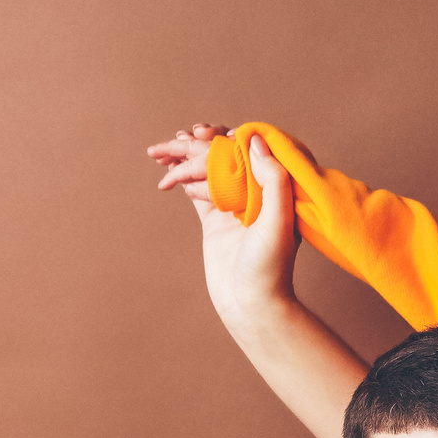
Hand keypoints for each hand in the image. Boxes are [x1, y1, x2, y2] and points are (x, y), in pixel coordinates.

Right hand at [147, 124, 300, 321]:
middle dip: (197, 144)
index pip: (247, 148)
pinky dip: (183, 179)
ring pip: (206, 171)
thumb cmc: (270, 268)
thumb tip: (254, 139)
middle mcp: (254, 193)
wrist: (251, 304)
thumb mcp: (278, 220)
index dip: (224, 135)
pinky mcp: (216, 221)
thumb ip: (273, 178)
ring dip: (183, 158)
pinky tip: (169, 174)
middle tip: (179, 139)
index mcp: (273, 187)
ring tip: (159, 151)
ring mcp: (233, 205)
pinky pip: (198, 191)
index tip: (204, 133)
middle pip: (222, 156)